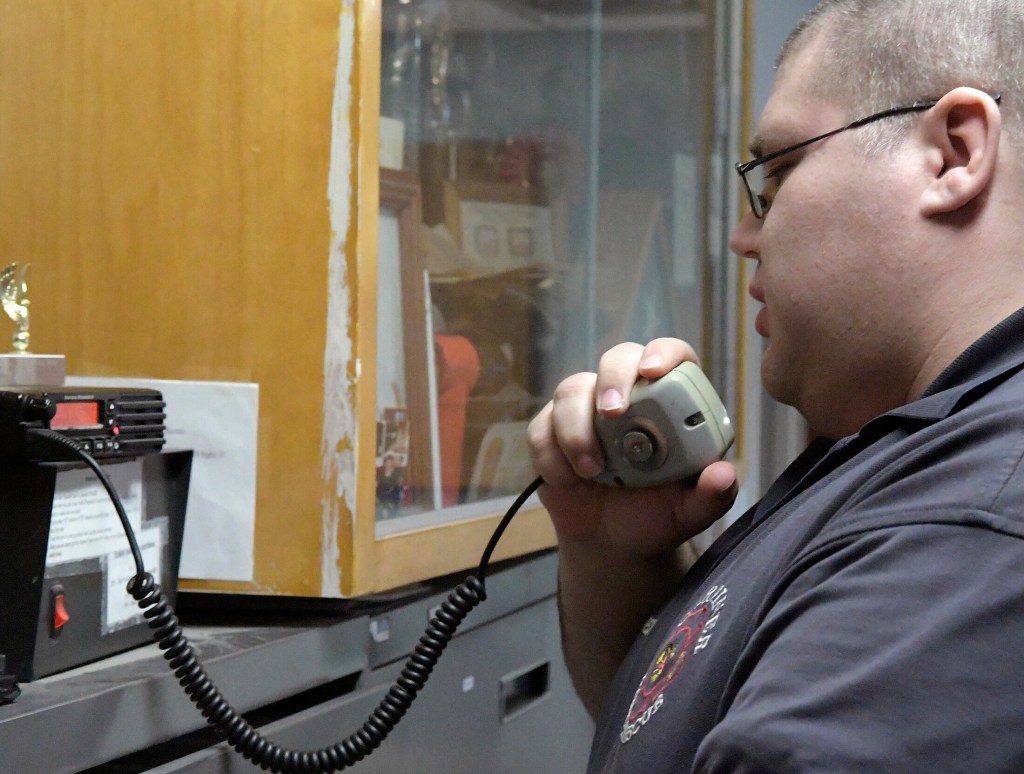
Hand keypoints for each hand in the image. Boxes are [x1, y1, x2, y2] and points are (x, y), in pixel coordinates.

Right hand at [527, 339, 737, 558]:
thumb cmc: (657, 514)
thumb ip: (711, 494)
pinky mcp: (551, 432)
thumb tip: (723, 474)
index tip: (654, 372)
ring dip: (576, 429)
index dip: (663, 354)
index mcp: (669, 403)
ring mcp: (585, 411)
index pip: (670, 357)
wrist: (614, 543)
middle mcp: (627, 397)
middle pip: (617, 358)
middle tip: (612, 412)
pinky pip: (541, 429)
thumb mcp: (690, 511)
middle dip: (611, 379)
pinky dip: (553, 457)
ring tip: (592, 470)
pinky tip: (570, 481)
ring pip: (571, 390)